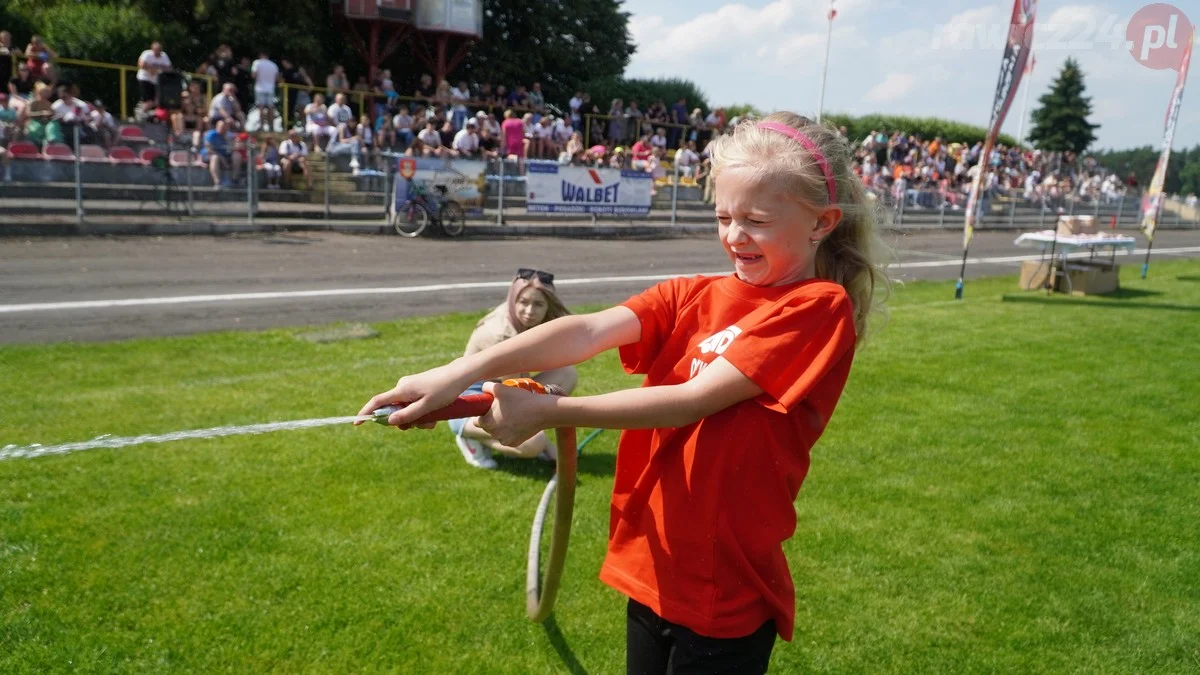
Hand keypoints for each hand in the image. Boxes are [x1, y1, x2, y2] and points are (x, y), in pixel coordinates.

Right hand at [355, 363, 470, 427]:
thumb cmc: (445, 390)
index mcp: (402, 390)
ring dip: (417, 419)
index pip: (378, 402)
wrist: (459, 375)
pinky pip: (413, 404)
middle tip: (424, 425)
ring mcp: (410, 387)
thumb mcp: (427, 407)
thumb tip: (389, 422)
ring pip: (405, 409)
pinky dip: (421, 413)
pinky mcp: (417, 388)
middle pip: (394, 410)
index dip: (366, 413)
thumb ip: (408, 415)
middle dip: (405, 422)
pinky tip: (435, 415)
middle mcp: (403, 387)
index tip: (357, 423)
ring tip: (434, 420)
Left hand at [475, 381, 552, 446]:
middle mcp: (493, 435)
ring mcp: (505, 441)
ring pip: (498, 432)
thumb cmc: (520, 399)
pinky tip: (518, 422)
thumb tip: (483, 389)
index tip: (489, 408)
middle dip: (492, 419)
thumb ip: (486, 387)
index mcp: (487, 423)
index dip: (482, 413)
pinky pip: (508, 436)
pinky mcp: (515, 443)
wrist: (541, 411)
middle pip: (487, 427)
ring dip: (501, 426)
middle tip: (503, 409)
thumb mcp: (500, 388)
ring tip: (512, 414)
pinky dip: (512, 431)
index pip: (476, 420)